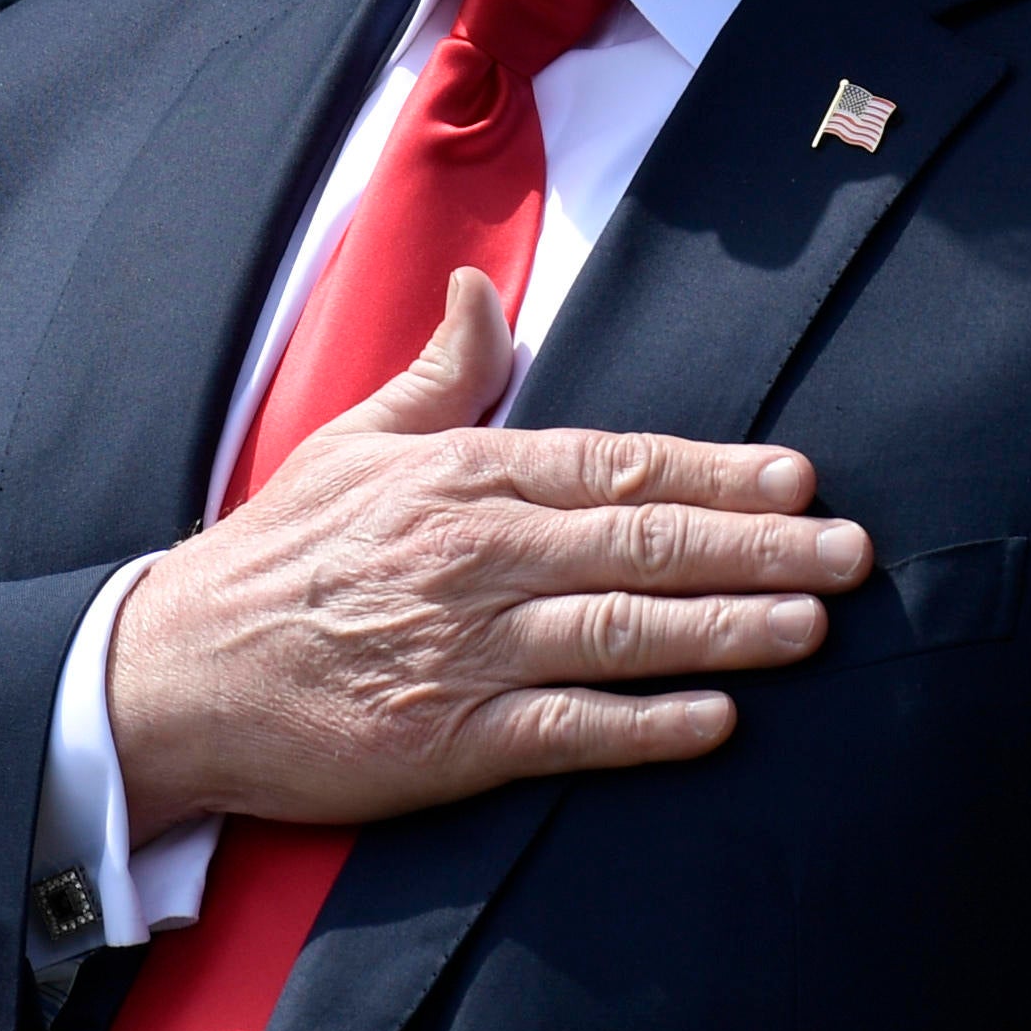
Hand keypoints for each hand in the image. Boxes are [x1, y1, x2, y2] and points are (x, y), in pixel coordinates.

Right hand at [104, 270, 871, 835]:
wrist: (179, 674)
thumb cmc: (276, 556)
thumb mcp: (353, 440)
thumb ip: (442, 372)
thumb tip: (487, 290)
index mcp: (462, 476)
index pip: (617, 466)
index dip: (717, 473)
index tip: (801, 477)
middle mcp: (476, 555)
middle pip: (644, 544)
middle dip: (761, 547)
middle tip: (851, 552)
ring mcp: (467, 651)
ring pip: (625, 632)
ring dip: (730, 630)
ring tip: (813, 626)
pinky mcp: (449, 740)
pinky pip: (571, 729)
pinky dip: (649, 725)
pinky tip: (717, 721)